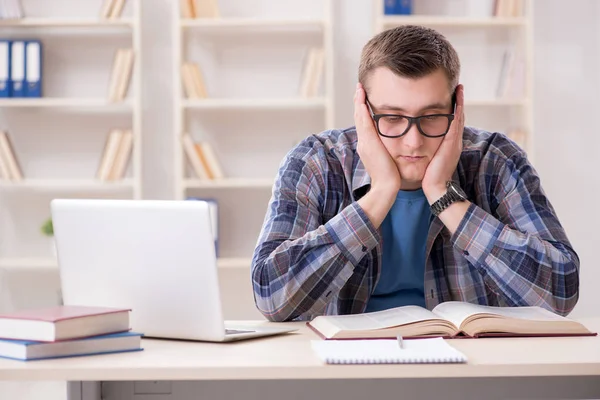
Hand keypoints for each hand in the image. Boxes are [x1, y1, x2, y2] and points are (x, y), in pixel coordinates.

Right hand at [354, 83, 400, 193]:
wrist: (386, 188)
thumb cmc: (390, 178)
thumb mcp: (387, 161)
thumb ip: (387, 151)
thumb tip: (394, 144)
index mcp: (367, 146)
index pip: (364, 124)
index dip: (363, 111)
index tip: (364, 100)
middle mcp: (363, 142)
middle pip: (359, 118)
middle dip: (359, 103)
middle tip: (360, 89)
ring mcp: (364, 142)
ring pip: (359, 117)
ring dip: (359, 102)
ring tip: (360, 89)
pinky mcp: (368, 142)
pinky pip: (363, 121)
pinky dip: (362, 108)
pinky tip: (362, 98)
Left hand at [422, 84, 464, 203]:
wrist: (437, 189)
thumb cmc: (429, 177)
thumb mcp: (429, 160)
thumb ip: (428, 150)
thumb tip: (417, 143)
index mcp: (449, 145)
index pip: (452, 123)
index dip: (453, 110)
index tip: (451, 97)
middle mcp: (455, 141)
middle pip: (459, 117)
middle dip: (458, 102)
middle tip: (458, 87)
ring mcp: (455, 142)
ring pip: (459, 118)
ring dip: (460, 102)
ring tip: (459, 89)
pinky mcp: (452, 144)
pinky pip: (456, 123)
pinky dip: (457, 111)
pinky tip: (456, 100)